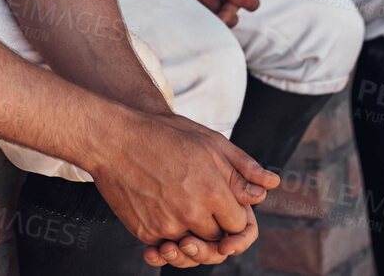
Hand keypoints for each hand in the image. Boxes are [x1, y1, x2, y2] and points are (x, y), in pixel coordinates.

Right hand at [94, 111, 277, 264]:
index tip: (225, 206)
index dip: (236, 217)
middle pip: (218, 239)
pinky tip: (166, 217)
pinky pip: (166, 247)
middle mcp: (192, 213)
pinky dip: (169, 238)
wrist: (114, 139)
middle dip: (216, 228)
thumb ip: (243, 168)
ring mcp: (167, 225)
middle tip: (204, 210)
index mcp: (213, 191)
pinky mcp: (146, 232)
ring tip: (186, 218)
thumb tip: (269, 186)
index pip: (240, 224)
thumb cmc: (164, 135)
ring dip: (193, 237)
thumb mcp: (210, 142)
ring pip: (192, 247)